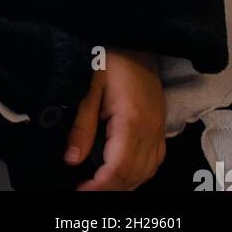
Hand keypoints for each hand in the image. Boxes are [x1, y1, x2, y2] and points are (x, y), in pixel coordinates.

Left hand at [64, 48, 166, 190]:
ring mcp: (158, 129)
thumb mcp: (88, 88)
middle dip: (109, 189)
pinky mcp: (160, 125)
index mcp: (131, 121)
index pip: (118, 168)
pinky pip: (155, 161)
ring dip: (125, 185)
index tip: (80, 191)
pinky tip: (124, 174)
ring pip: (147, 172)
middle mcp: (149, 130)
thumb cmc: (109, 58)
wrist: (134, 40)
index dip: (99, 187)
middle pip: (133, 175)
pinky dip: (140, 174)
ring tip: (100, 187)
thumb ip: (82, 125)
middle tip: (84, 191)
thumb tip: (72, 159)